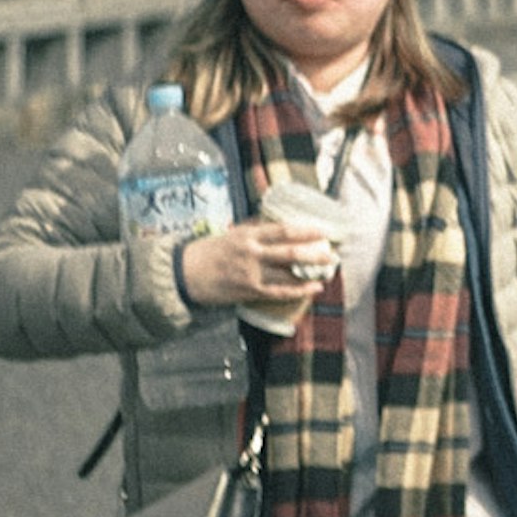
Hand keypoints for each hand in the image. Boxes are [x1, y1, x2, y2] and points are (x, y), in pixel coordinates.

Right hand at [179, 219, 339, 314]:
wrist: (184, 274)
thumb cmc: (207, 252)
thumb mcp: (231, 234)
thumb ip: (253, 230)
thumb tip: (275, 224)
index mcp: (248, 235)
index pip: (283, 230)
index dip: (306, 230)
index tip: (324, 230)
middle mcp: (252, 253)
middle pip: (290, 252)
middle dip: (315, 253)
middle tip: (333, 253)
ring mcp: (251, 274)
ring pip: (288, 274)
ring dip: (311, 273)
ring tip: (329, 272)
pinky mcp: (249, 291)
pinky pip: (279, 292)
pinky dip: (298, 291)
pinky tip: (313, 288)